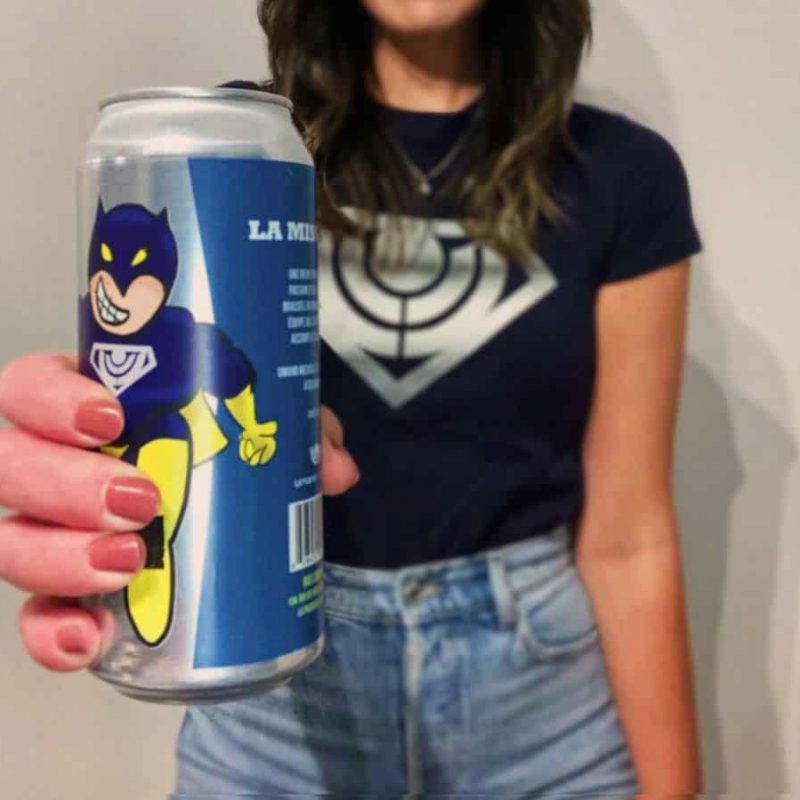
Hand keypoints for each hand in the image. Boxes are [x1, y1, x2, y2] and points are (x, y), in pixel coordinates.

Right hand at [0, 353, 358, 672]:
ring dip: (62, 555)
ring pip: (12, 540)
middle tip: (140, 499)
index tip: (110, 419)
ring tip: (129, 563)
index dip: (51, 400)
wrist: (227, 517)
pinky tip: (90, 640)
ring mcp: (49, 532)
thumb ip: (299, 432)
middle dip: (68, 484)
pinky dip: (54, 632)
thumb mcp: (263, 426)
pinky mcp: (64, 594)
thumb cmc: (225, 451)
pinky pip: (36, 617)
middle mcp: (51, 467)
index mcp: (86, 407)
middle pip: (13, 466)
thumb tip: (334, 469)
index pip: (31, 388)